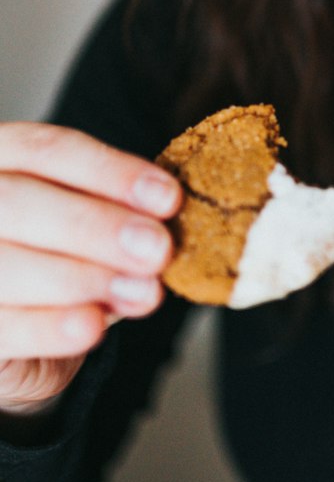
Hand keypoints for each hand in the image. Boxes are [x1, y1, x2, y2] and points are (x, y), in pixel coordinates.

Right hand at [0, 123, 180, 415]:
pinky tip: (92, 325)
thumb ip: (118, 216)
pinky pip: (2, 326)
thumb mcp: (88, 225)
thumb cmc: (56, 259)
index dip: (110, 172)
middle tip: (157, 250)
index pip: (46, 150)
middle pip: (19, 202)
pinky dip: (49, 327)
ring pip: (6, 263)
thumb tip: (163, 229)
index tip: (169, 197)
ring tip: (142, 293)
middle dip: (96, 226)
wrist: (19, 331)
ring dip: (83, 277)